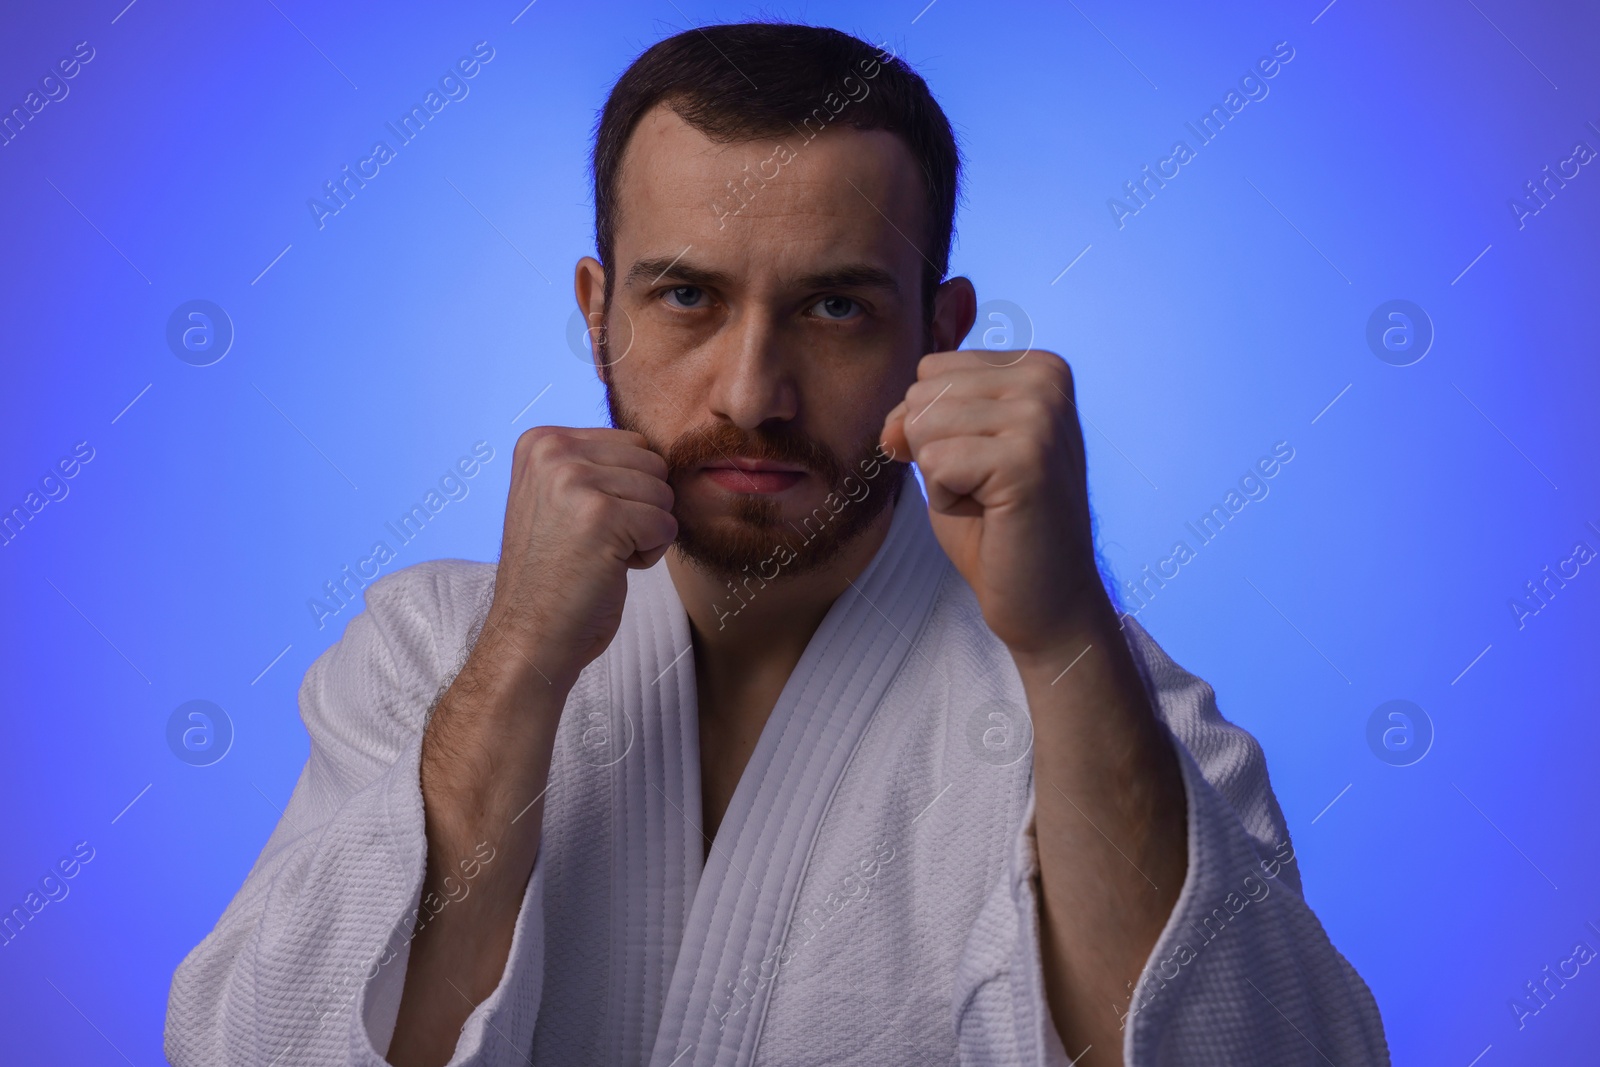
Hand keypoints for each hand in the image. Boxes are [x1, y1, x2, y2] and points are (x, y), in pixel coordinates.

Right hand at [484, 426, 676, 689]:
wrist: (530, 635)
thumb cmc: (555, 575)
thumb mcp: (558, 498)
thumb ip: (593, 465)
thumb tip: (659, 452)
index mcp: (540, 441)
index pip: (632, 444)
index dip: (625, 492)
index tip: (584, 524)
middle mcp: (552, 451)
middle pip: (652, 463)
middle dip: (641, 508)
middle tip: (596, 543)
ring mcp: (574, 480)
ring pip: (663, 493)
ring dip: (645, 532)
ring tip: (600, 555)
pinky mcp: (601, 515)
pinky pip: (666, 524)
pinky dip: (650, 554)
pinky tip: (610, 569)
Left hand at [879, 350, 1103, 657]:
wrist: (1046, 597)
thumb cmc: (997, 524)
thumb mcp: (953, 449)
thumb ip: (922, 415)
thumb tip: (891, 428)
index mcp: (1037, 366)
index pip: (931, 370)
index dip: (934, 428)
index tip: (983, 463)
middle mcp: (1046, 380)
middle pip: (923, 393)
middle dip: (933, 451)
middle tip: (985, 488)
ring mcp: (1041, 416)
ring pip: (922, 423)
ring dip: (940, 476)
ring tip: (988, 500)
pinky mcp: (1027, 459)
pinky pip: (934, 461)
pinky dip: (947, 499)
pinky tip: (990, 514)